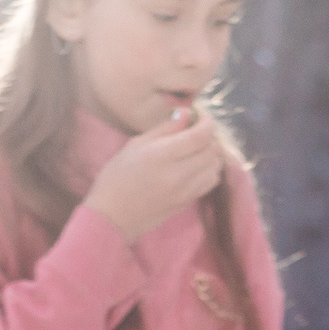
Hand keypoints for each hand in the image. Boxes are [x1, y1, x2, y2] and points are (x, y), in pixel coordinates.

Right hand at [82, 109, 224, 240]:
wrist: (112, 215)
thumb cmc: (117, 176)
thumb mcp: (135, 145)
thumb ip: (165, 129)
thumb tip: (187, 114)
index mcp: (162, 155)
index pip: (200, 136)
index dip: (207, 122)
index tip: (202, 117)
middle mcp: (178, 174)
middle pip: (212, 151)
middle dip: (209, 137)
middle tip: (197, 132)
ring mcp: (185, 191)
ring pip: (215, 167)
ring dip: (212, 154)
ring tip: (198, 149)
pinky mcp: (187, 202)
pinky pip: (210, 183)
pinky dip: (209, 170)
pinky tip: (197, 166)